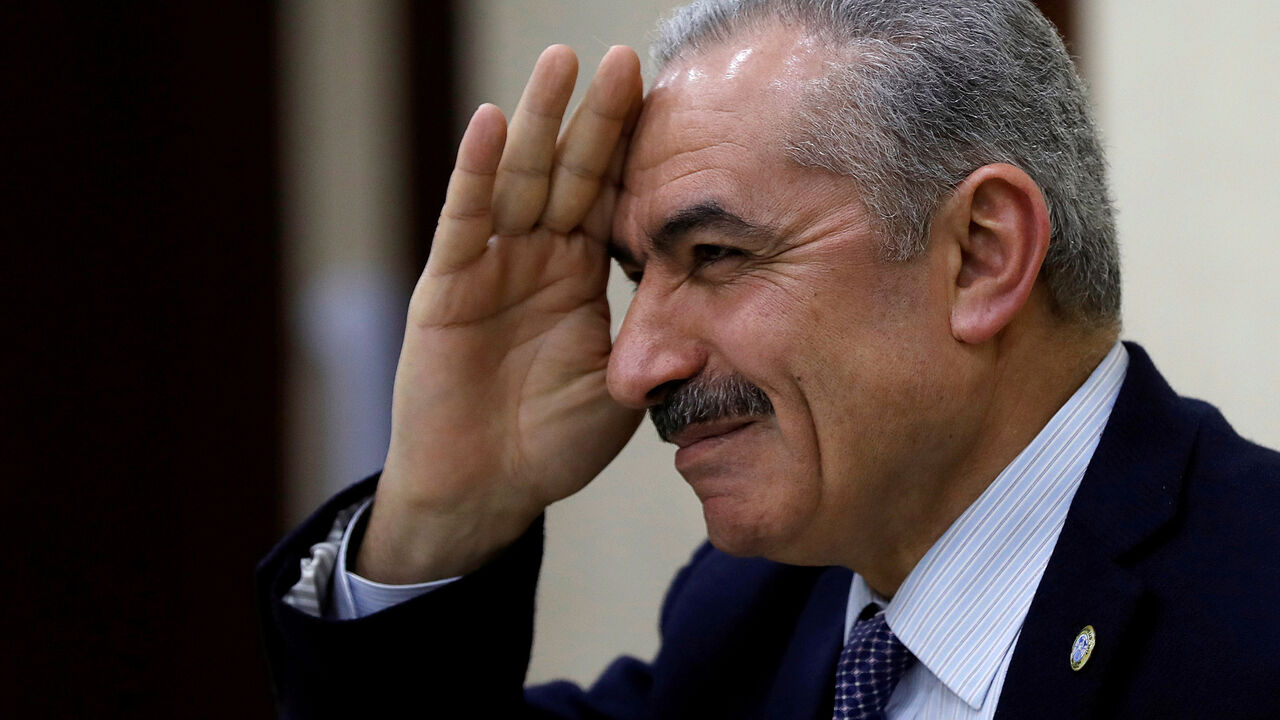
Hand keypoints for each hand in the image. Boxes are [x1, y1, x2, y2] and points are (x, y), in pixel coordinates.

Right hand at [357, 45, 644, 583]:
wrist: (483, 492)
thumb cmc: (549, 444)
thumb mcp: (622, 391)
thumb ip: (657, 346)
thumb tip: (724, 313)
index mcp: (581, 276)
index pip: (613, 199)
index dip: (638, 154)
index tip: (673, 103)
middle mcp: (538, 259)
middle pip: (571, 173)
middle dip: (598, 119)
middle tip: (626, 61)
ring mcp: (491, 267)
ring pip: (518, 181)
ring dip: (538, 122)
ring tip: (561, 64)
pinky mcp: (446, 288)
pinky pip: (464, 223)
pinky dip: (473, 174)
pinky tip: (488, 123)